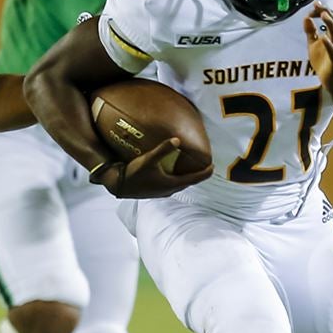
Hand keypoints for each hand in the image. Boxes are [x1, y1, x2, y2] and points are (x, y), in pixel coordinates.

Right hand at [94, 138, 213, 198]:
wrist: (119, 185)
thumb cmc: (134, 173)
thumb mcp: (149, 159)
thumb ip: (163, 149)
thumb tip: (177, 139)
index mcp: (171, 184)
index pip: (194, 179)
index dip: (205, 173)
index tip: (213, 167)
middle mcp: (169, 190)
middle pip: (188, 183)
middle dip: (197, 175)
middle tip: (205, 167)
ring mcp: (162, 193)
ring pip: (179, 185)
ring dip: (186, 178)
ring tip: (190, 170)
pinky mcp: (155, 193)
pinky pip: (171, 186)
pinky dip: (177, 179)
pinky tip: (172, 174)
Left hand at [302, 2, 332, 89]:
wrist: (332, 82)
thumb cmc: (324, 62)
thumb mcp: (313, 45)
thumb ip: (310, 32)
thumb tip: (306, 17)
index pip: (331, 19)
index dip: (322, 11)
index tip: (314, 5)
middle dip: (327, 13)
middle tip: (318, 5)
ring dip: (331, 25)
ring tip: (323, 15)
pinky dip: (329, 45)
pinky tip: (324, 38)